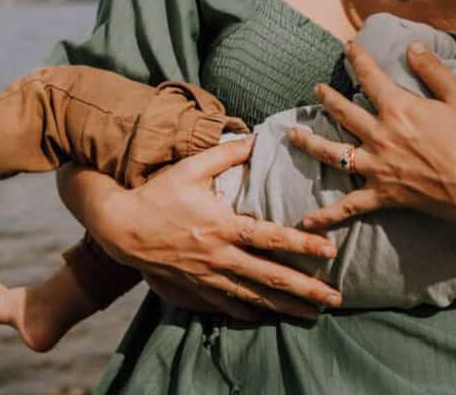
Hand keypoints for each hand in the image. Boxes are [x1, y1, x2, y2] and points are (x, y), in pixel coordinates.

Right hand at [59, 137, 341, 320]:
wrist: (122, 228)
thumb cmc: (159, 193)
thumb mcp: (192, 167)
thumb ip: (227, 153)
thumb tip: (257, 138)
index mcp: (223, 226)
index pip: (271, 238)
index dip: (302, 245)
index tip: (329, 251)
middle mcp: (220, 256)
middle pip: (270, 277)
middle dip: (305, 290)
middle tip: (334, 298)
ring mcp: (208, 277)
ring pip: (254, 297)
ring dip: (286, 307)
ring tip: (313, 314)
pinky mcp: (196, 288)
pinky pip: (229, 305)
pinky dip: (251, 313)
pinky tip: (268, 317)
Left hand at [289, 41, 455, 230]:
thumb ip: (432, 68)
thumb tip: (410, 46)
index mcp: (397, 109)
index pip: (369, 76)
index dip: (357, 59)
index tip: (348, 48)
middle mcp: (379, 136)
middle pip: (343, 112)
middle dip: (327, 97)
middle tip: (316, 89)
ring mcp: (377, 167)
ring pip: (332, 153)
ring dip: (310, 142)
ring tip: (292, 134)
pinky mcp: (382, 195)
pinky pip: (349, 206)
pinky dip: (327, 215)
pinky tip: (306, 221)